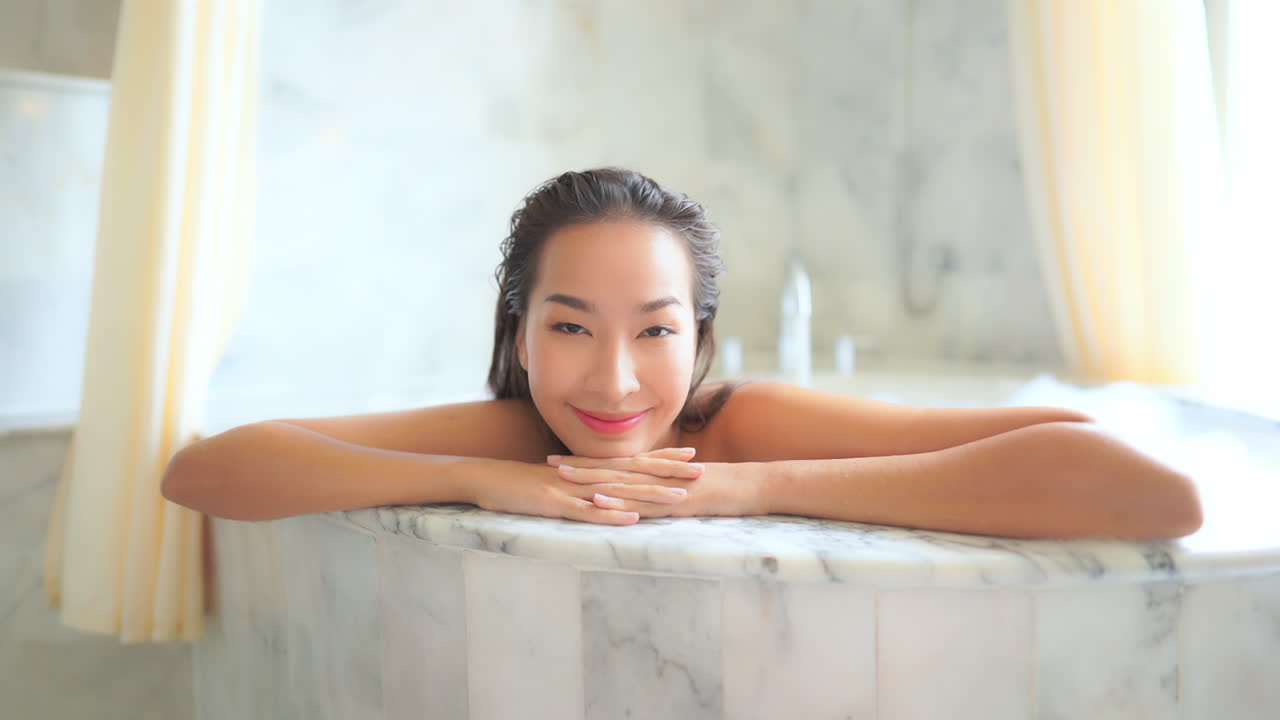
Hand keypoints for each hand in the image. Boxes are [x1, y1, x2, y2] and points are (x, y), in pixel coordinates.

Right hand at [465, 448, 694, 525]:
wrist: (484, 478)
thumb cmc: (519, 484)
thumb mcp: (558, 483)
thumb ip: (583, 484)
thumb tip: (606, 491)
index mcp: (588, 469)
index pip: (632, 461)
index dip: (662, 459)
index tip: (690, 456)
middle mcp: (585, 475)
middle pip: (633, 472)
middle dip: (668, 472)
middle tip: (701, 471)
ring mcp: (571, 489)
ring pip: (617, 491)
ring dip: (649, 494)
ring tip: (680, 498)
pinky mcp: (554, 505)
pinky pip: (587, 511)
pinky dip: (610, 515)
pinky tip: (633, 518)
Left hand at [549, 451, 766, 519]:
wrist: (759, 486)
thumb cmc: (732, 491)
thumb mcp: (695, 490)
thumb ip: (673, 493)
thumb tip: (657, 500)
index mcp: (662, 473)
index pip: (620, 465)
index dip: (592, 462)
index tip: (565, 459)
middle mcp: (659, 476)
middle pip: (613, 469)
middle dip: (581, 466)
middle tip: (548, 462)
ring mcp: (666, 487)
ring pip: (621, 482)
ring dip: (590, 479)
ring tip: (561, 476)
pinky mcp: (676, 502)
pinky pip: (642, 502)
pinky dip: (619, 500)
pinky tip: (597, 499)